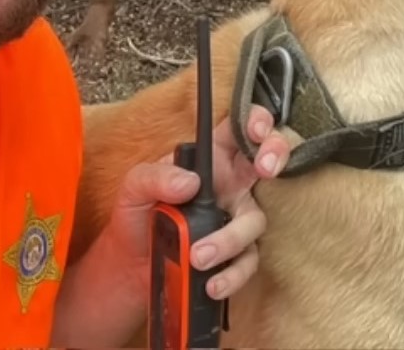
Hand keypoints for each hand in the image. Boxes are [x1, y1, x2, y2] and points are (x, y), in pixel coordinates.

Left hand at [107, 105, 289, 301]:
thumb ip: (155, 177)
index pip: (238, 129)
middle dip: (275, 153)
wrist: (128, 267)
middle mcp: (230, 184)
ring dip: (231, 238)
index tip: (256, 131)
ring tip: (198, 256)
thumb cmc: (135, 217)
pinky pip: (248, 261)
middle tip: (265, 167)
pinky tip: (212, 282)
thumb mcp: (134, 187)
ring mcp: (234, 218)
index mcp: (209, 159)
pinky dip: (233, 274)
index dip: (255, 121)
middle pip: (268, 157)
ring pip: (255, 219)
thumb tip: (189, 182)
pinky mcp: (233, 254)